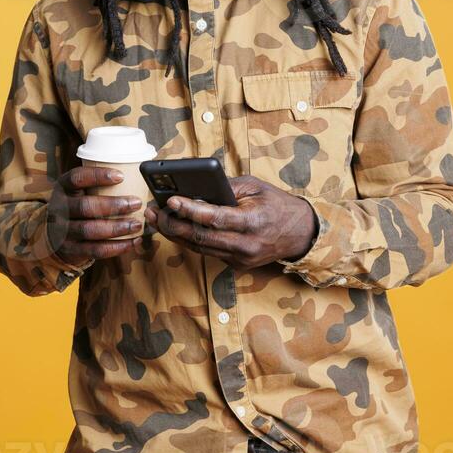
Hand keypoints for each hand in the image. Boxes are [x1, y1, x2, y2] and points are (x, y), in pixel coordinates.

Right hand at [47, 166, 143, 267]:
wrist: (53, 232)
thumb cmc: (76, 204)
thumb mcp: (78, 190)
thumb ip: (98, 183)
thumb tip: (136, 175)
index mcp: (63, 187)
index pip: (76, 178)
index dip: (97, 176)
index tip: (121, 176)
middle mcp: (59, 208)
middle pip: (85, 206)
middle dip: (113, 205)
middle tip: (136, 203)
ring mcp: (62, 231)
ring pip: (90, 230)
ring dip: (116, 228)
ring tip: (136, 225)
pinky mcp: (71, 249)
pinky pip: (95, 250)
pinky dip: (116, 247)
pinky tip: (133, 242)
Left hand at [142, 175, 317, 269]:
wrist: (299, 233)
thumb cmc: (277, 204)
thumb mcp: (255, 186)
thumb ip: (226, 187)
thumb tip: (195, 187)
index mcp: (253, 221)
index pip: (215, 218)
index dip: (190, 210)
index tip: (171, 200)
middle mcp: (246, 244)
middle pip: (201, 237)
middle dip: (172, 224)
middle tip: (153, 211)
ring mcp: (240, 258)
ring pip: (200, 248)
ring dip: (174, 234)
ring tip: (155, 218)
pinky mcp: (236, 265)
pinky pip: (207, 252)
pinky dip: (189, 240)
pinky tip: (174, 228)